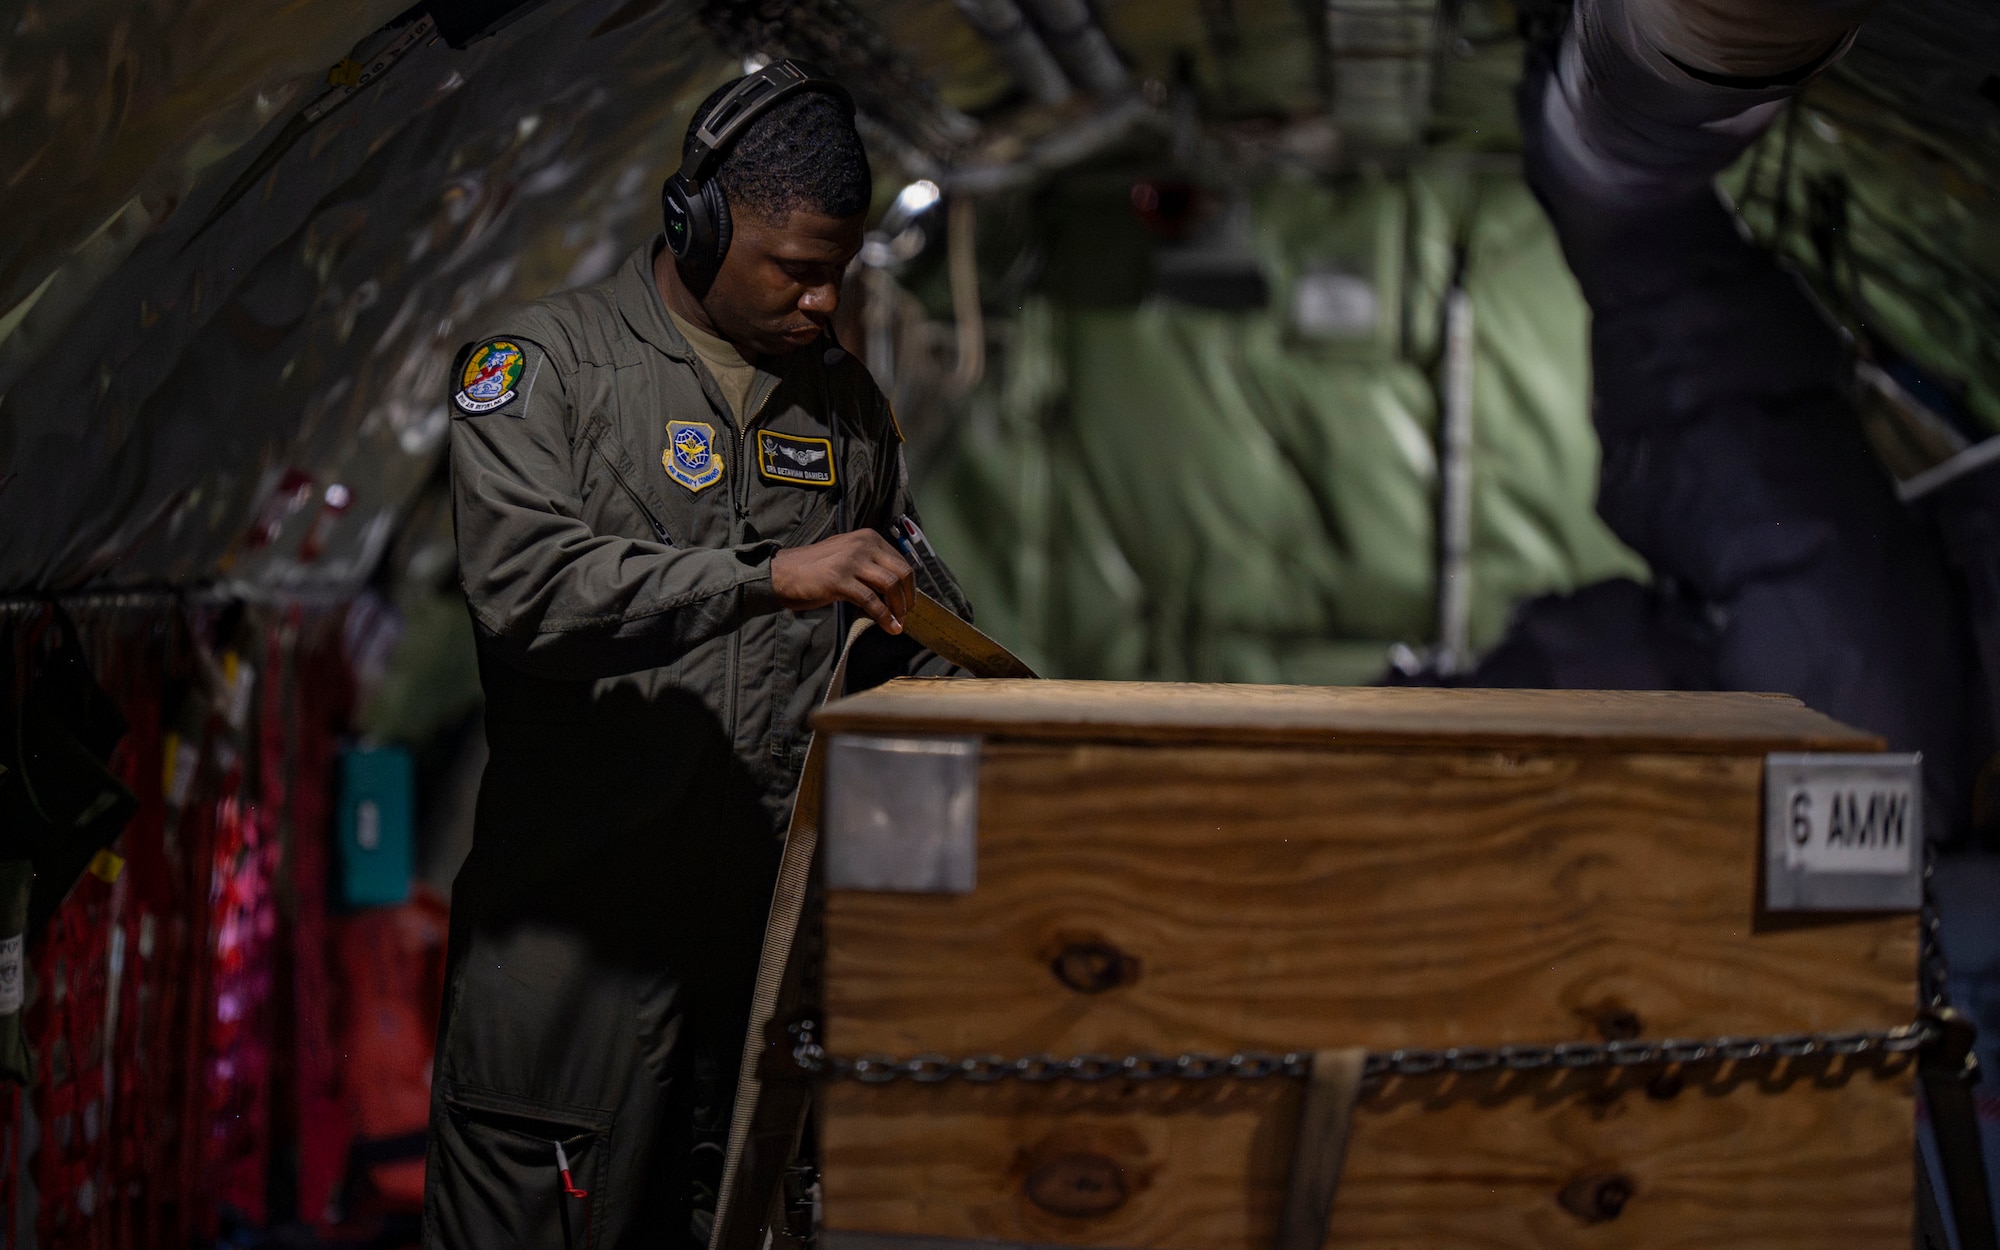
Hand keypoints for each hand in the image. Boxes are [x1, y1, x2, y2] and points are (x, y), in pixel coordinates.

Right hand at [771, 530, 914, 633]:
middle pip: (901, 573)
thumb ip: (870, 565)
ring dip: (898, 608)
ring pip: (890, 586)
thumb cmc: (814, 568)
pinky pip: (872, 601)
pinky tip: (890, 627)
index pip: (901, 561)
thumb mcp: (847, 556)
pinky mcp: (840, 580)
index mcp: (868, 537)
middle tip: (905, 614)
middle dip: (907, 597)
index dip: (909, 585)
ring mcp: (851, 561)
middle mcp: (863, 545)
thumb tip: (894, 588)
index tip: (907, 602)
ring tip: (898, 622)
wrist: (782, 573)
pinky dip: (885, 617)